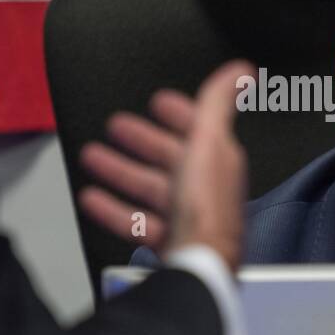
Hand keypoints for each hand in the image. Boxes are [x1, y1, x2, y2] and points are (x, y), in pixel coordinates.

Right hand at [78, 60, 249, 272]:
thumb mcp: (209, 143)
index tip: (159, 101)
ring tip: (94, 157)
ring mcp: (186, 215)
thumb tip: (241, 70)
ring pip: (149, 187)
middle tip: (117, 126)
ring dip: (120, 170)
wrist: (197, 263)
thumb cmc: (206, 209)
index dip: (179, 113)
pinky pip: (137, 220)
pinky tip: (93, 199)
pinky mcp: (169, 240)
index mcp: (218, 161)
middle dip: (142, 140)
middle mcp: (204, 188)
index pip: (199, 128)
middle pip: (169, 157)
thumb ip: (218, 105)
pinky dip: (114, 208)